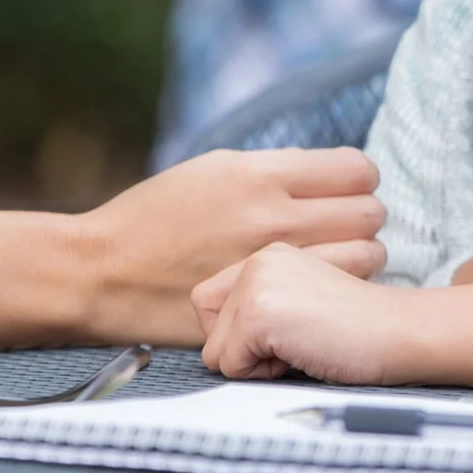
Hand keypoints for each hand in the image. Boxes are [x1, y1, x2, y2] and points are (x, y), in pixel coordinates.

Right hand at [79, 148, 385, 344]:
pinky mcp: (263, 304)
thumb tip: (330, 173)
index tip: (348, 188)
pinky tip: (319, 284)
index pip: (354, 169)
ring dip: (362, 253)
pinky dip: (339, 286)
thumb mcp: (213, 169)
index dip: (359, 178)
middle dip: (364, 215)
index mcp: (257, 173)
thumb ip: (275, 170)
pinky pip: (334, 291)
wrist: (103, 272)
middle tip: (345, 225)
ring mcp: (271, 263)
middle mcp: (271, 215)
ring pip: (366, 254)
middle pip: (369, 211)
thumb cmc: (155, 216)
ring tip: (340, 257)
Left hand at [194, 243, 413, 382]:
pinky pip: (229, 364)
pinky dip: (262, 373)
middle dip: (243, 350)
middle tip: (296, 341)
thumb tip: (217, 345)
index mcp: (268, 255)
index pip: (208, 303)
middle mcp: (257, 260)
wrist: (400, 332)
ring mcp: (257, 283)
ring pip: (215, 350)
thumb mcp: (300, 304)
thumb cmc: (357, 331)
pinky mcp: (259, 312)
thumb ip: (260, 307)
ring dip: (254, 364)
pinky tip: (302, 353)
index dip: (237, 333)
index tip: (286, 334)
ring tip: (302, 346)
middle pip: (206, 328)